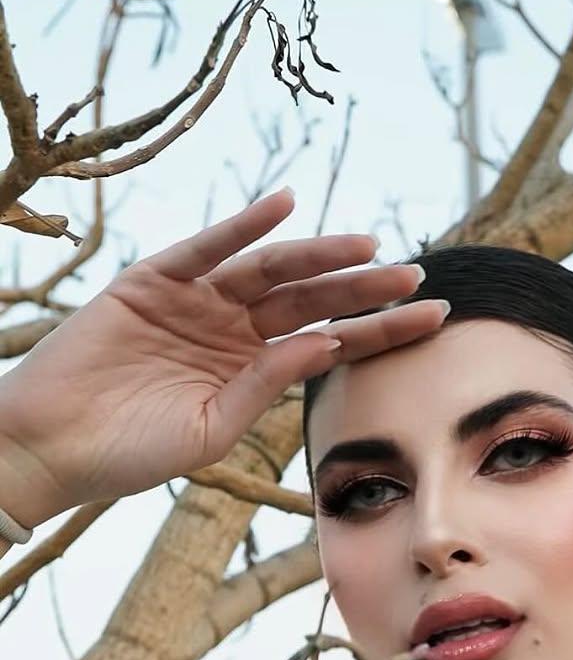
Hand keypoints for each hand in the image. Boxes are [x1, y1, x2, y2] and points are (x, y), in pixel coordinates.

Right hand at [0, 188, 446, 527]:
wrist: (53, 448)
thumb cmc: (131, 453)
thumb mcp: (212, 429)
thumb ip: (266, 386)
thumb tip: (327, 345)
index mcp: (253, 370)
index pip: (331, 342)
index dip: (381, 330)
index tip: (433, 318)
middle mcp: (231, 330)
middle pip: (312, 301)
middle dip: (365, 290)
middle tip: (417, 278)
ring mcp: (195, 302)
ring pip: (269, 271)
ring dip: (319, 256)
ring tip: (370, 248)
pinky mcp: (152, 282)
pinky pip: (204, 249)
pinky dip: (243, 226)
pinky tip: (285, 206)